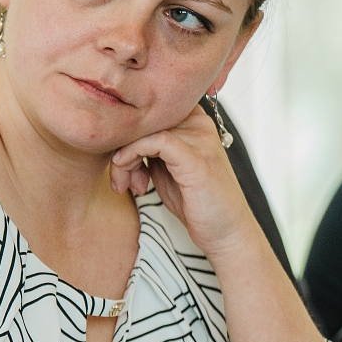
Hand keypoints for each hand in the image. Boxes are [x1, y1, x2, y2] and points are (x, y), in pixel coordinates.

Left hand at [109, 104, 260, 259]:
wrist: (225, 232)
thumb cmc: (195, 201)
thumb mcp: (165, 168)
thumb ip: (148, 148)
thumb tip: (117, 136)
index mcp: (193, 121)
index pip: (148, 108)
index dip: (127, 132)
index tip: (120, 161)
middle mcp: (199, 124)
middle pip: (143, 118)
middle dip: (121, 147)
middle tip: (120, 179)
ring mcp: (200, 139)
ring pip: (144, 130)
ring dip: (123, 158)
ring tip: (127, 184)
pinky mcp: (196, 158)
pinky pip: (155, 141)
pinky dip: (133, 156)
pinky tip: (130, 180)